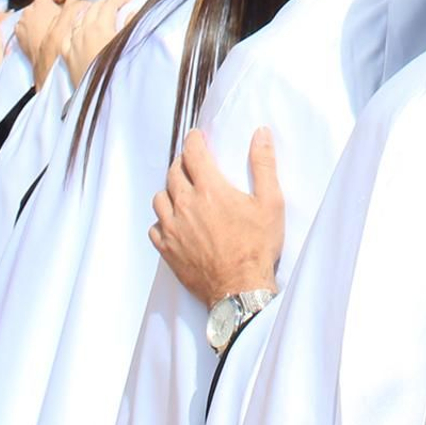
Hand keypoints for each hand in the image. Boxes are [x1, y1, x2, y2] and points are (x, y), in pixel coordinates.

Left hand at [14, 0, 62, 66]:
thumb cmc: (61, 33)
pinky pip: (23, 28)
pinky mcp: (18, 35)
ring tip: (46, 28)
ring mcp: (22, 23)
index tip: (60, 4)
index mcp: (41, 2)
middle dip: (45, 10)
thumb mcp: (71, 11)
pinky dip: (29, 30)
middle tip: (55, 18)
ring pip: (29, 17)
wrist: (50, 55)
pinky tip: (38, 36)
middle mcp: (29, 10)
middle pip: (37, 5)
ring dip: (36, 20)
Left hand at [64, 0, 124, 86]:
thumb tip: (132, 12)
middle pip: (94, 7)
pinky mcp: (66, 54)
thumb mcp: (128, 46)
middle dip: (107, 2)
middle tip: (117, 4)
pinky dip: (74, 26)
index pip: (110, 4)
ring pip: (79, 18)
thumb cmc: (118, 72)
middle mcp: (84, 31)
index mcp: (101, 26)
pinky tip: (79, 27)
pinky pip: (68, 33)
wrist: (100, 98)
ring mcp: (73, 42)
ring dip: (90, 11)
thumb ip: (130, 26)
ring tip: (99, 12)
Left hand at [149, 128, 284, 308]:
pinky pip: (155, 227)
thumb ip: (263, 164)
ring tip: (182, 192)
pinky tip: (174, 222)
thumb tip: (260, 134)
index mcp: (210, 189)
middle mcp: (186, 205)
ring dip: (170, 190)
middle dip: (183, 162)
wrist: (240, 290)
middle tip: (192, 163)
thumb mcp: (270, 202)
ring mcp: (173, 229)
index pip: (193, 153)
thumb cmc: (257, 246)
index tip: (196, 137)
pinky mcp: (167, 250)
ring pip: (160, 198)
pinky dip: (162, 220)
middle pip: (173, 172)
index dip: (194, 140)